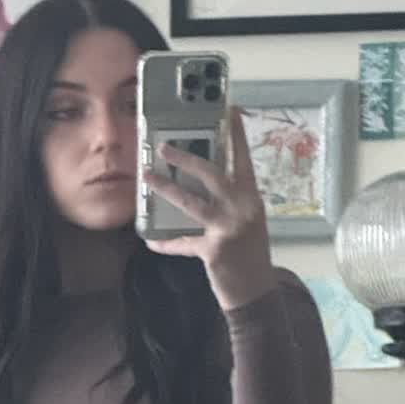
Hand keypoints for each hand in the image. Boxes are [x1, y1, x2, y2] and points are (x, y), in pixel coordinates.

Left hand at [142, 107, 277, 311]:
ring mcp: (229, 228)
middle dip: (186, 158)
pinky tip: (151, 242)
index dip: (236, 134)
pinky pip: (183, 243)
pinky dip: (166, 243)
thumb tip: (198, 185)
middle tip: (164, 146)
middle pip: (212, 174)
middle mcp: (243, 207)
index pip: (243, 158)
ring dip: (166, 188)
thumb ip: (229, 203)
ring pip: (192, 202)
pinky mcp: (214, 250)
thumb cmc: (250, 256)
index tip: (229, 109)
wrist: (257, 294)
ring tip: (147, 176)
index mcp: (251, 197)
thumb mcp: (246, 223)